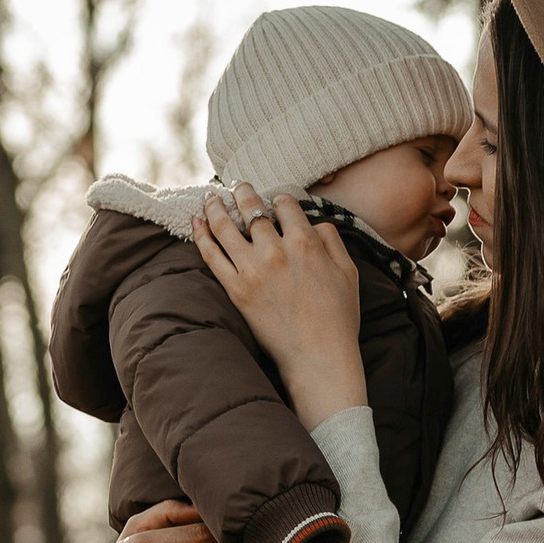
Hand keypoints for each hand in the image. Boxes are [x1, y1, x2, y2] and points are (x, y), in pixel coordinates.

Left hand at [191, 186, 367, 426]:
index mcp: (306, 242)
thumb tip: (315, 224)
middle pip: (252, 209)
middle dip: (243, 192)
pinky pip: (211, 255)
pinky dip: (200, 235)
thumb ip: (332, 241)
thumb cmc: (338, 319)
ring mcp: (253, 269)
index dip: (279, 199)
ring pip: (226, 226)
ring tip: (210, 197)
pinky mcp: (236, 289)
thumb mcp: (348, 272)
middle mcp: (276, 250)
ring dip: (215, 206)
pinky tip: (195, 222)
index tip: (274, 201)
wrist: (318, 357)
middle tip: (236, 185)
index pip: (285, 205)